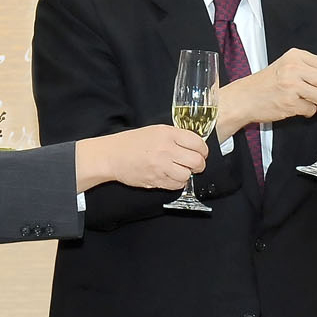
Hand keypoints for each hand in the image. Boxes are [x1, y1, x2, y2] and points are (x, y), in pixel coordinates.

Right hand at [75, 125, 209, 190]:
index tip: (202, 153)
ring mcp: (161, 166)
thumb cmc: (133, 142)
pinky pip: (176, 185)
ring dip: (187, 174)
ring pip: (187, 175)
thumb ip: (175, 136)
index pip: (197, 143)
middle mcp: (166, 150)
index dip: (203, 150)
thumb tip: (194, 145)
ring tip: (180, 170)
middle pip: (196, 161)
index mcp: (167, 134)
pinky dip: (177, 183)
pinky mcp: (156, 180)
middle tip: (195, 164)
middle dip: (199, 164)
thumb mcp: (156, 131)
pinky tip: (171, 177)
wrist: (113, 155)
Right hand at [215, 48, 316, 137]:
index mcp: (297, 56)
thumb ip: (311, 70)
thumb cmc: (267, 84)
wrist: (244, 98)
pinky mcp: (288, 102)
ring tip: (310, 105)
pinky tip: (296, 108)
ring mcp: (291, 85)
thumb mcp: (289, 68)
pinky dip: (308, 112)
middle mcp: (294, 68)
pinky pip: (310, 110)